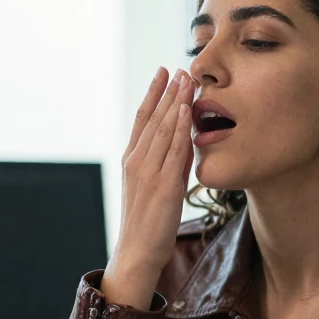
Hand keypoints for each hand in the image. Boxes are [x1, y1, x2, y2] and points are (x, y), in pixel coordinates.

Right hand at [102, 67, 196, 308]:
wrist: (138, 252)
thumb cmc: (148, 222)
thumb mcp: (155, 185)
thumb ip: (167, 162)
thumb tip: (184, 139)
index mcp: (131, 160)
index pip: (142, 119)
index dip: (153, 94)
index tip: (162, 72)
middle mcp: (136, 161)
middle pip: (152, 118)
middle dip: (167, 91)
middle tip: (179, 67)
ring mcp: (149, 172)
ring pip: (162, 129)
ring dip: (175, 102)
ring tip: (186, 79)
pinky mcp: (163, 186)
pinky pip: (173, 151)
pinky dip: (179, 128)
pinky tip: (186, 110)